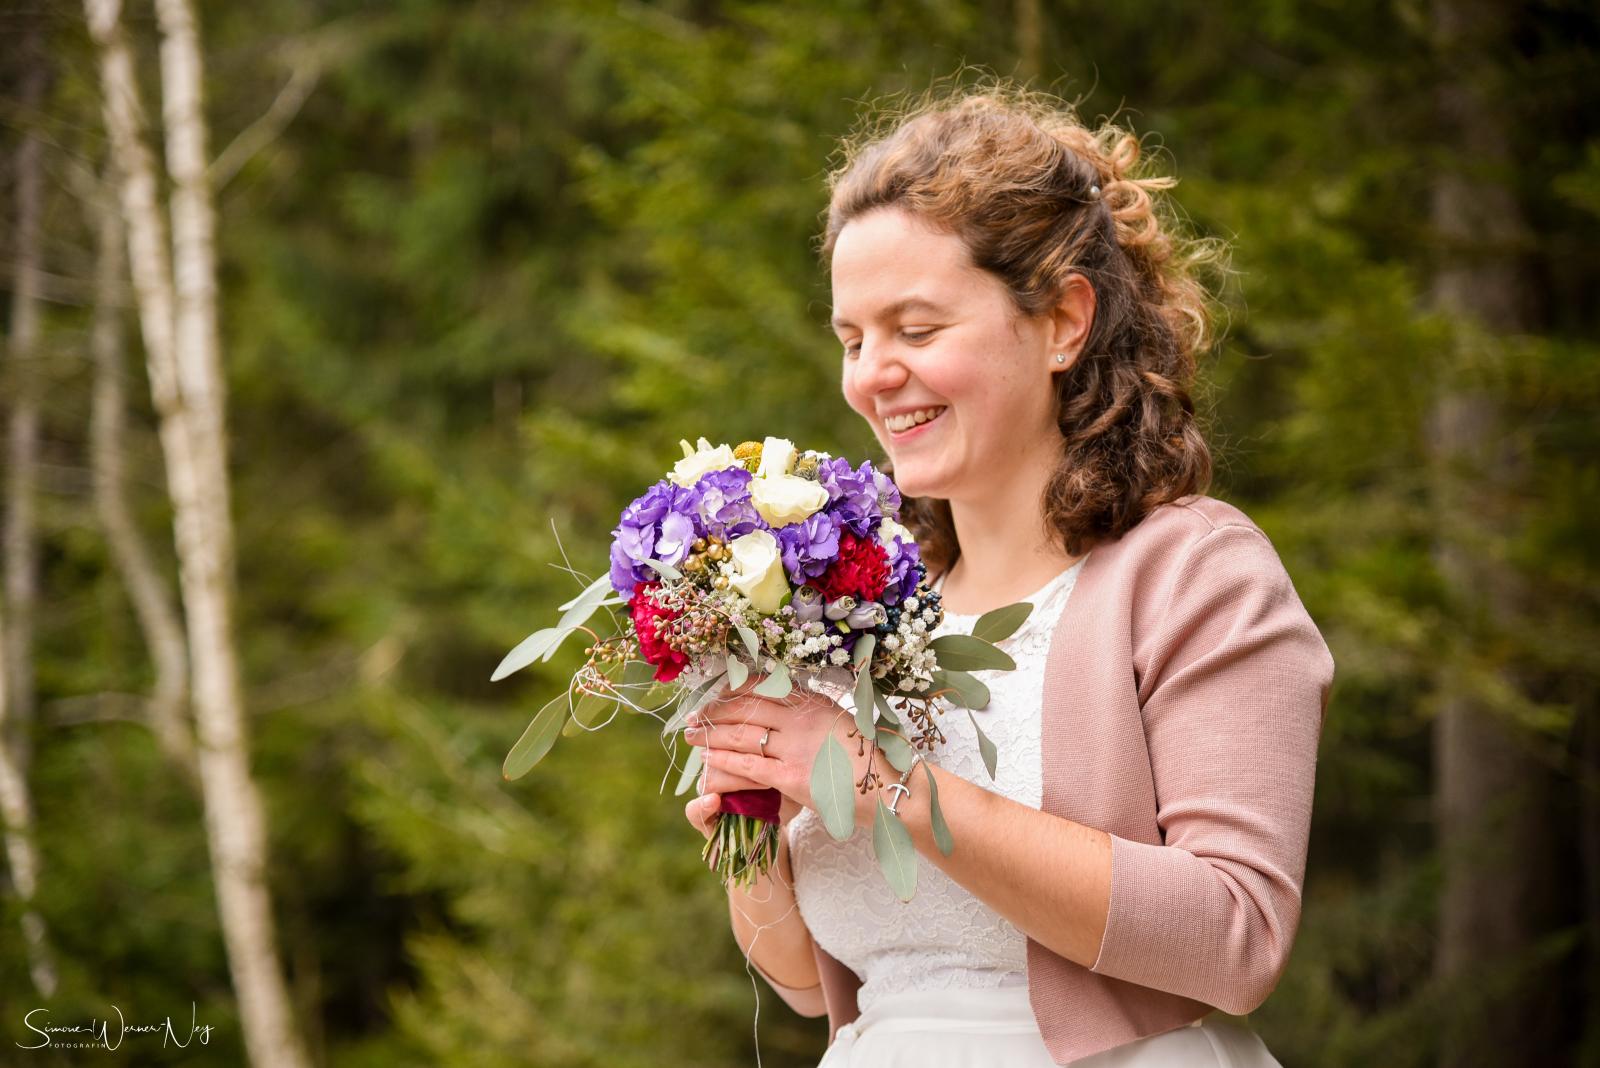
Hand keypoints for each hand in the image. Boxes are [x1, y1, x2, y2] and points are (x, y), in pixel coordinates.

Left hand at [683, 675, 876, 827]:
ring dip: (710, 736)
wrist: (892, 789)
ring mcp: (796, 748)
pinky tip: (707, 762)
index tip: (716, 693)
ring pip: (741, 736)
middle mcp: (802, 719)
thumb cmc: (871, 760)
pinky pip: (748, 767)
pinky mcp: (792, 778)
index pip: (764, 687)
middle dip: (714, 712)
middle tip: (694, 717)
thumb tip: (791, 704)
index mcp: (814, 702)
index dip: (733, 689)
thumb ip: (814, 714)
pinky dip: (724, 762)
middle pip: (745, 708)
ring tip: (691, 737)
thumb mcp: (842, 723)